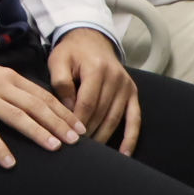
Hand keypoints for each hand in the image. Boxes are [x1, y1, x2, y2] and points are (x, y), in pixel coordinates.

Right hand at [0, 56, 83, 167]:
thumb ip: (17, 89)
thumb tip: (42, 107)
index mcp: (11, 78)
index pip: (43, 96)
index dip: (63, 112)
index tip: (79, 127)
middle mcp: (1, 87)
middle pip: (35, 106)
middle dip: (58, 124)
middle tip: (75, 140)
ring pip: (17, 117)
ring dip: (37, 132)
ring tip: (54, 147)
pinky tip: (9, 163)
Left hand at [47, 28, 139, 154]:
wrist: (92, 40)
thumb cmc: (72, 53)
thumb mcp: (59, 61)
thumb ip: (61, 83)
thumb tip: (68, 111)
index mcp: (97, 69)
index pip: (87, 103)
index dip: (78, 122)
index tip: (68, 137)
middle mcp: (116, 78)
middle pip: (102, 113)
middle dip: (89, 133)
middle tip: (76, 150)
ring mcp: (127, 86)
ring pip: (115, 119)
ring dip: (104, 138)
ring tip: (92, 154)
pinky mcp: (133, 93)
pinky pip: (135, 119)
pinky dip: (131, 138)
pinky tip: (124, 154)